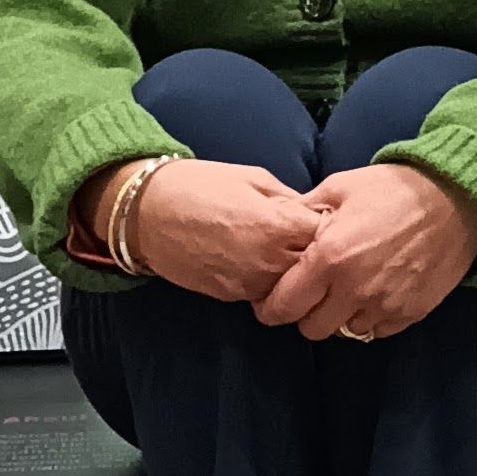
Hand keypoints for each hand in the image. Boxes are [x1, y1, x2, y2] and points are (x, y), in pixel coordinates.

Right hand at [130, 160, 327, 303]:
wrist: (149, 211)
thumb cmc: (200, 184)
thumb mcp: (252, 177)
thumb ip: (287, 198)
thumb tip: (312, 211)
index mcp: (277, 225)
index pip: (326, 235)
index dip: (328, 224)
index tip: (325, 216)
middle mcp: (268, 262)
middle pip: (314, 267)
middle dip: (317, 252)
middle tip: (308, 235)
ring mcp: (250, 285)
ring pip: (291, 287)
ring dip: (294, 271)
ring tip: (284, 248)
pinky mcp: (232, 298)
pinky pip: (265, 293)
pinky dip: (270, 280)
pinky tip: (260, 259)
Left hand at [253, 164, 476, 341]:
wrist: (452, 198)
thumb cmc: (392, 187)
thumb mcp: (340, 186)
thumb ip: (307, 209)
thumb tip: (282, 223)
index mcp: (329, 256)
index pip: (285, 305)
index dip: (271, 308)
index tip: (268, 305)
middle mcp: (354, 289)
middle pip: (312, 329)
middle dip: (305, 314)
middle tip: (310, 293)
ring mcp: (384, 305)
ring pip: (345, 332)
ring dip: (340, 316)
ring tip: (347, 288)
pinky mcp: (409, 314)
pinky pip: (377, 330)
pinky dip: (370, 317)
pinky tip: (374, 291)